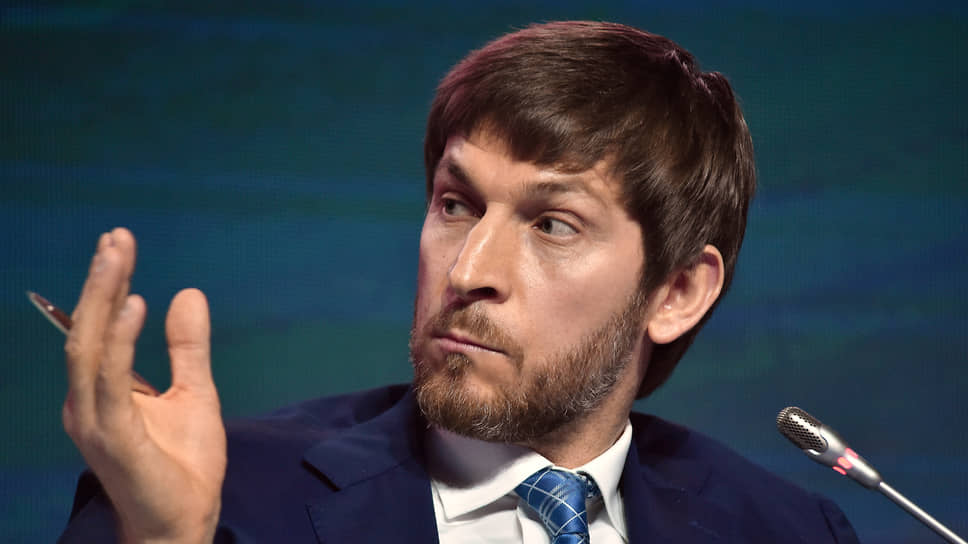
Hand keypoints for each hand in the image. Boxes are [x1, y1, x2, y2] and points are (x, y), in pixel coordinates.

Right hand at [63, 227, 225, 542]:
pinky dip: (120, 340)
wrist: (183, 523)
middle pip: (88, 329)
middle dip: (101, 280)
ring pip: (90, 347)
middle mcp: (88, 402)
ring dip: (102, 297)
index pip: (100, 328)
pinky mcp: (113, 436)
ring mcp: (95, 419)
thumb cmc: (183, 464)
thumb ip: (187, 347)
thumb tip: (188, 292)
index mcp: (102, 391)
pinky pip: (111, 380)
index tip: (121, 243)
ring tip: (118, 254)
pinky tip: (135, 304)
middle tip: (117, 236)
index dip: (107, 285)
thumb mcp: (195, 392)